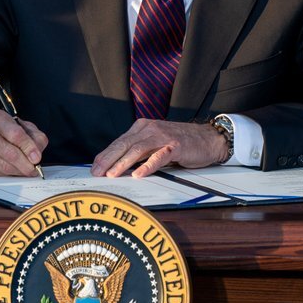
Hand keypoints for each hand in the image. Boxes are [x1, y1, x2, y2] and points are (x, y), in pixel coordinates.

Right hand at [0, 109, 48, 175]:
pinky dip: (10, 174)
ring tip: (27, 170)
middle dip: (25, 164)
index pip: (15, 134)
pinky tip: (15, 170)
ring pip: (4, 166)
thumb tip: (37, 153)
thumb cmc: (4, 130)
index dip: (28, 148)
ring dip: (19, 171)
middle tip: (34, 169)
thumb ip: (34, 136)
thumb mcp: (22, 126)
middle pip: (9, 153)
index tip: (37, 158)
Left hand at [91, 119, 226, 178]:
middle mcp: (150, 129)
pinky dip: (147, 165)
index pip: (119, 142)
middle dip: (108, 159)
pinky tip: (138, 174)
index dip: (105, 155)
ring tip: (112, 174)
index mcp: (143, 127)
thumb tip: (117, 165)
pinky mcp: (176, 146)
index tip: (94, 168)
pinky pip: (159, 156)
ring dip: (123, 163)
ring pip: (138, 149)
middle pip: (125, 144)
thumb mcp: (155, 143)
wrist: (208, 139)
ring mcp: (163, 136)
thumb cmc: (180, 144)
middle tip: (96, 172)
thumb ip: (139, 151)